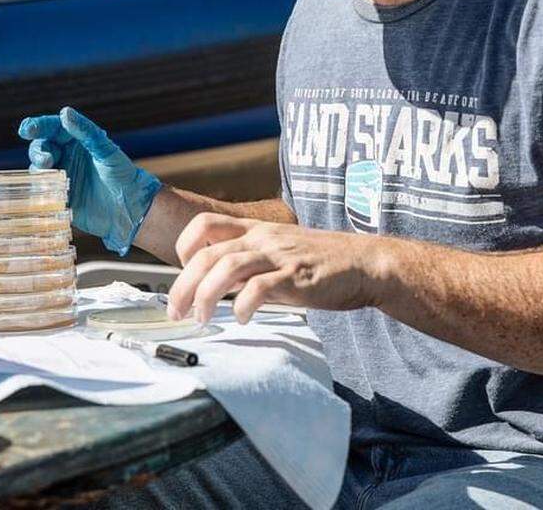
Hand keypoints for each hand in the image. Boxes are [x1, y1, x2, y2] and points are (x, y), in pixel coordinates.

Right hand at [17, 107, 160, 254]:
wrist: (128, 208)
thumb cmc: (121, 174)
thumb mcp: (106, 151)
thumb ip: (86, 132)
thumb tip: (65, 112)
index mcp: (77, 140)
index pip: (52, 128)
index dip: (37, 126)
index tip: (27, 129)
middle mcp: (66, 155)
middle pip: (41, 146)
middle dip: (38, 150)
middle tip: (47, 160)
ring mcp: (61, 175)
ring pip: (38, 167)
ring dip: (38, 168)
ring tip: (50, 174)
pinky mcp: (58, 194)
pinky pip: (41, 189)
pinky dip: (39, 187)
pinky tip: (47, 189)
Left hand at [166, 213, 387, 323]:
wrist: (365, 263)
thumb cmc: (321, 263)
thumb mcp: (278, 255)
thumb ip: (248, 266)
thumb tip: (215, 286)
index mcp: (257, 231)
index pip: (205, 224)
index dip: (184, 246)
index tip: (183, 274)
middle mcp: (264, 238)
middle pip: (208, 253)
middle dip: (183, 285)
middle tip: (177, 311)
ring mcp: (280, 256)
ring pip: (227, 267)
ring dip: (205, 295)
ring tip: (201, 317)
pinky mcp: (297, 277)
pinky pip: (260, 288)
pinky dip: (243, 305)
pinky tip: (241, 318)